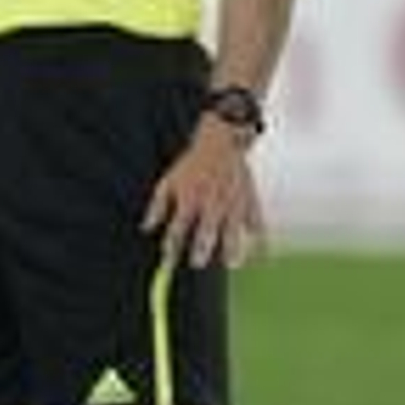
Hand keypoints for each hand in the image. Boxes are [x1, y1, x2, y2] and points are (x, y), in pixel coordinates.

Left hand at [140, 115, 264, 269]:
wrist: (221, 141)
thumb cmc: (192, 165)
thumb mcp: (169, 181)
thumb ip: (157, 207)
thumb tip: (146, 229)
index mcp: (189, 198)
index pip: (178, 228)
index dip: (172, 246)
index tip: (168, 262)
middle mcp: (210, 201)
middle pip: (206, 230)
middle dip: (201, 248)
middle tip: (197, 263)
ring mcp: (232, 201)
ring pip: (233, 228)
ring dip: (232, 248)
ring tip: (231, 264)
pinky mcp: (248, 199)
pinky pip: (256, 221)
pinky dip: (259, 237)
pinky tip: (259, 253)